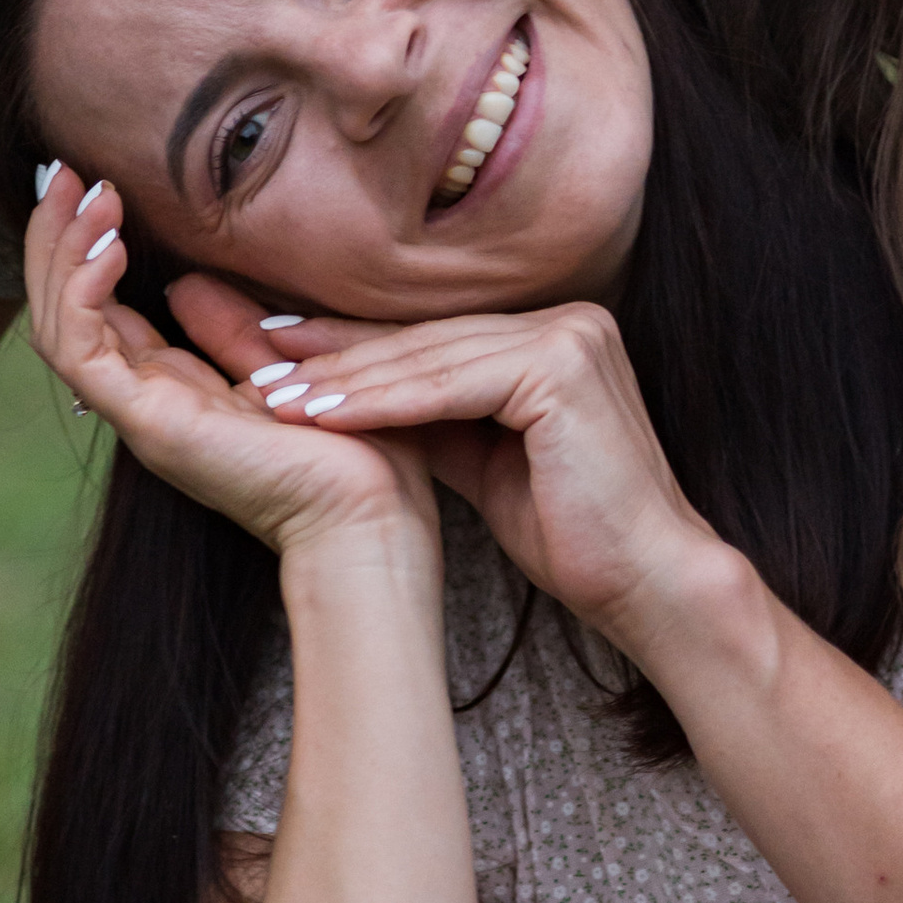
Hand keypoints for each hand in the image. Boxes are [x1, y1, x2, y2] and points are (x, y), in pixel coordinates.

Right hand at [26, 170, 432, 556]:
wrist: (373, 518)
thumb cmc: (353, 451)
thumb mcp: (282, 365)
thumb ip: (229, 327)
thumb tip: (185, 281)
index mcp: (174, 390)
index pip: (99, 311)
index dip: (86, 247)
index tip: (96, 184)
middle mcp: (146, 402)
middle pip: (64, 313)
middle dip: (57, 238)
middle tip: (63, 171)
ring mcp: (141, 414)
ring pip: (60, 328)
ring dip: (60, 253)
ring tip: (81, 191)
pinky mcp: (148, 421)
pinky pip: (83, 352)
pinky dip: (82, 292)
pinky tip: (105, 245)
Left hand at [191, 291, 730, 648]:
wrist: (647, 581)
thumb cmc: (576, 532)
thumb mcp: (488, 458)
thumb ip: (437, 417)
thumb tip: (356, 394)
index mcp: (554, 334)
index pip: (436, 336)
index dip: (354, 347)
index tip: (279, 353)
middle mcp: (566, 321)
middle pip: (427, 339)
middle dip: (336, 354)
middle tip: (255, 360)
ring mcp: (570, 336)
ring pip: (431, 357)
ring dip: (346, 378)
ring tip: (275, 396)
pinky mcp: (562, 368)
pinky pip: (451, 384)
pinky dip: (384, 401)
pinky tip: (327, 414)